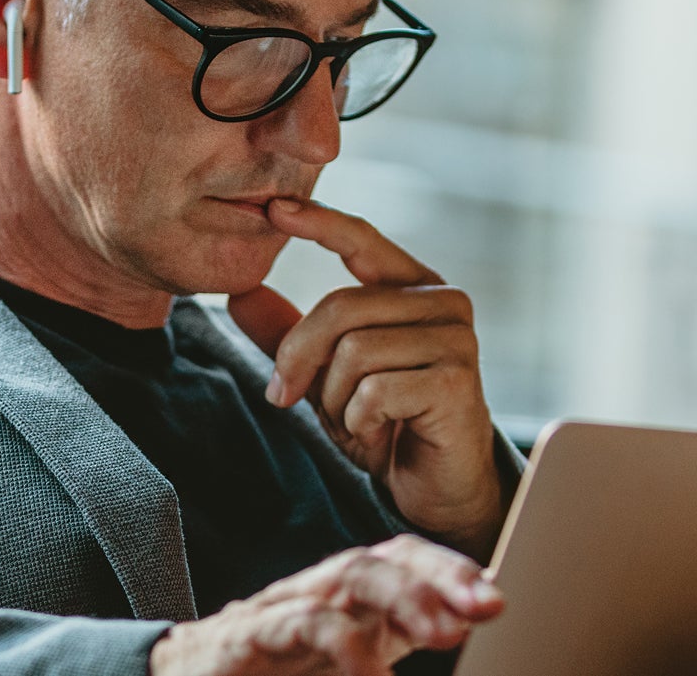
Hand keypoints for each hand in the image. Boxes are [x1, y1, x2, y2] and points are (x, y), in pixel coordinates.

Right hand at [149, 534, 504, 675]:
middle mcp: (322, 592)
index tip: (500, 598)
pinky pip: (299, 624)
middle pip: (386, 558)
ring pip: (349, 575)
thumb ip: (395, 646)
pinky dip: (344, 645)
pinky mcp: (249, 635)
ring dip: (404, 597)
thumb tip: (461, 636)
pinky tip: (373, 675)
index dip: (453, 571)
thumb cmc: (273, 674)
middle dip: (442, 577)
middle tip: (487, 607)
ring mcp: (285, 608)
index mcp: (351, 601)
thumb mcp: (349, 665)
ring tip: (444, 632)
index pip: (406, 562)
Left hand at [227, 199, 506, 558]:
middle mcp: (443, 302)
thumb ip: (289, 334)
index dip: (319, 222)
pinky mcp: (456, 380)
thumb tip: (240, 293)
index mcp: (413, 288)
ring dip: (336, 399)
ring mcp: (455, 339)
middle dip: (299, 358)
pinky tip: (380, 433)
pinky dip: (359, 421)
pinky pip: (375, 390)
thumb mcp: (325, 375)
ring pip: (354, 351)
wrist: (435, 487)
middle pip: (341, 307)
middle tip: (284, 397)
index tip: (273, 208)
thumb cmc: (386, 424)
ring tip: (356, 420)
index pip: (362, 239)